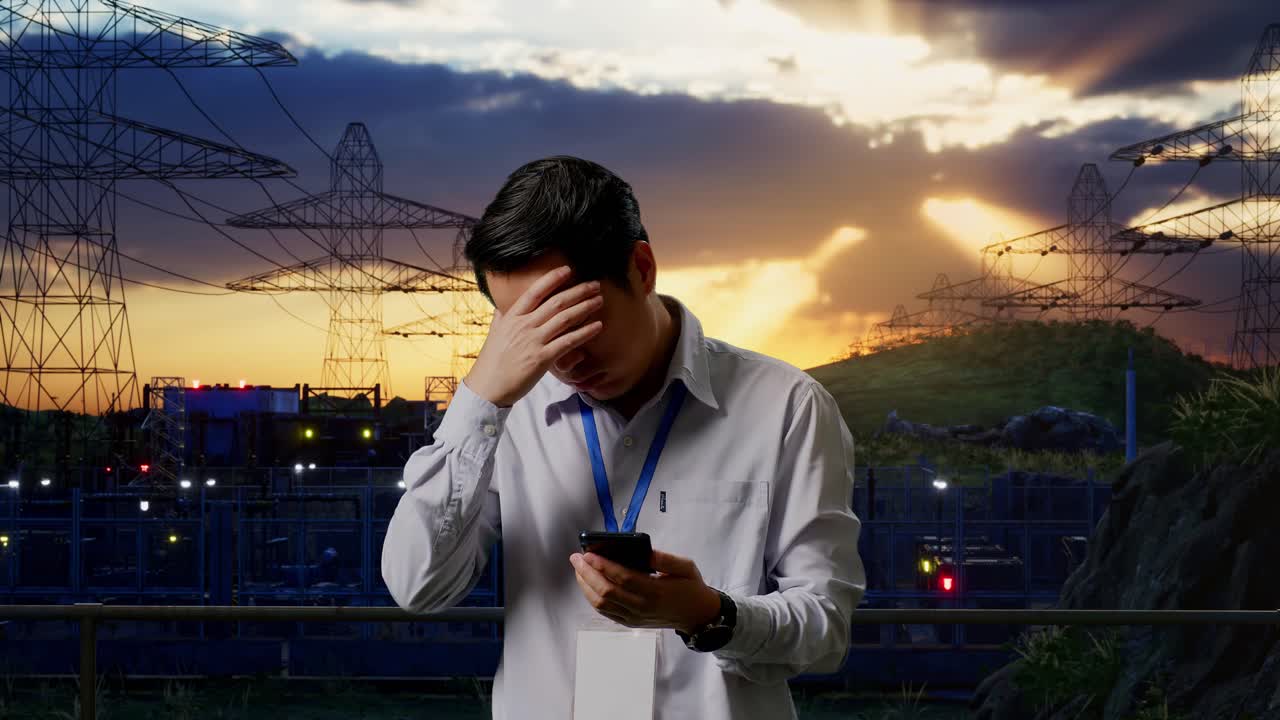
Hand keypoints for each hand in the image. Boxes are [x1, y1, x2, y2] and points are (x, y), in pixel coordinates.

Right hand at [464, 265, 603, 406]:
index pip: (534, 292)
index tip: (568, 270)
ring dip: (584, 308)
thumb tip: (502, 305)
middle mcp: (524, 325)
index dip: (552, 279)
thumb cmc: (491, 361)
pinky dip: (584, 333)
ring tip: (599, 300)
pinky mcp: (542, 359)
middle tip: (595, 284)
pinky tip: (597, 327)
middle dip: (578, 291)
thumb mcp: (494, 333)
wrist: (487, 387)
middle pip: (556, 303)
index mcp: (512, 317)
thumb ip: (501, 317)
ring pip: (564, 319)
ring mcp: (533, 341)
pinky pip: (568, 342)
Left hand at [569, 549, 721, 633]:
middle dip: (587, 573)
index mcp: (655, 591)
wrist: (696, 615)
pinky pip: (606, 612)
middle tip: (576, 558)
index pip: (622, 578)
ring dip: (586, 586)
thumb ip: (665, 559)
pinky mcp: (630, 623)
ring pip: (602, 604)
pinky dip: (592, 598)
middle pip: (606, 591)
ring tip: (579, 570)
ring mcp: (634, 617)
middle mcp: (642, 607)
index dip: (603, 565)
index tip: (588, 553)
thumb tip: (644, 551)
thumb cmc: (690, 587)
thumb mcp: (685, 567)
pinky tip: (587, 585)